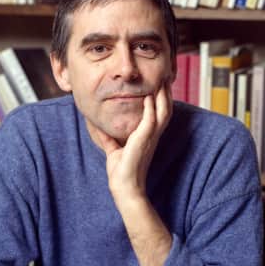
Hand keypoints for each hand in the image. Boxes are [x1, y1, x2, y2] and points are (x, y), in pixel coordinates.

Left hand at [96, 81, 172, 204]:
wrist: (124, 188)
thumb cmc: (122, 171)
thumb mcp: (114, 149)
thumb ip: (109, 137)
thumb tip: (98, 126)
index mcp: (148, 136)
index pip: (158, 113)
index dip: (160, 99)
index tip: (158, 84)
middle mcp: (153, 135)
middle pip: (165, 109)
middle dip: (166, 93)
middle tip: (165, 77)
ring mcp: (150, 137)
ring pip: (163, 112)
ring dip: (163, 96)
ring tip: (162, 81)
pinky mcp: (143, 141)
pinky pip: (150, 120)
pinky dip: (151, 107)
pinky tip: (148, 96)